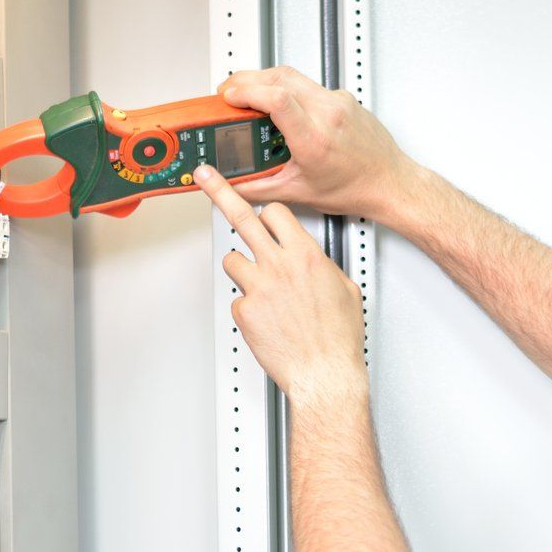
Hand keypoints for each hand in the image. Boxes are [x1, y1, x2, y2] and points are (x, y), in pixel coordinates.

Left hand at [195, 164, 367, 404]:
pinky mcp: (244, 311)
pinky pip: (237, 298)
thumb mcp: (345, 291)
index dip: (269, 215)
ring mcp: (258, 288)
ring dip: (242, 268)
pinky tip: (266, 320)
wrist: (324, 374)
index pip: (277, 214)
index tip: (260, 209)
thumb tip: (313, 262)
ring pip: (232, 259)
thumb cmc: (337, 339)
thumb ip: (322, 267)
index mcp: (306, 256)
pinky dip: (248, 308)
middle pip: (242, 217)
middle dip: (221, 192)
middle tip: (206, 177)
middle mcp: (279, 266)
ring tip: (260, 287)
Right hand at [218, 66, 416, 220]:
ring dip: (265, 80)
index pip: (277, 98)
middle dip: (247, 79)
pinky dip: (287, 88)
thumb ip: (258, 189)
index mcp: (315, 138)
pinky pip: (308, 84)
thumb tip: (232, 185)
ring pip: (293, 75)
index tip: (229, 97)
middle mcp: (328, 113)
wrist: (390, 182)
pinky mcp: (343, 98)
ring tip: (250, 96)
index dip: (247, 91)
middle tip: (229, 92)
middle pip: (280, 76)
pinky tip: (281, 106)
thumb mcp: (299, 193)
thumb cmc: (355, 188)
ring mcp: (337, 102)